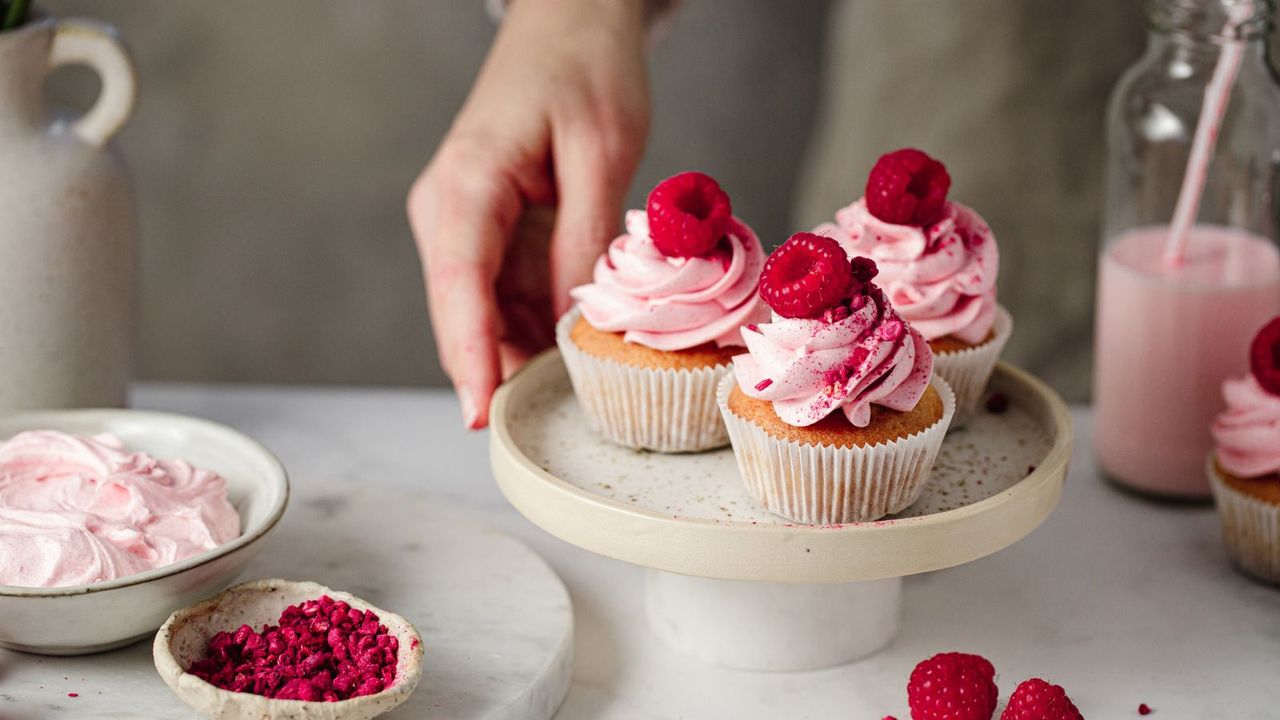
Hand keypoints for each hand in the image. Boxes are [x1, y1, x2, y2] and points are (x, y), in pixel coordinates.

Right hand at [408, 0, 649, 428]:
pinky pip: (503, 296)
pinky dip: (533, 327)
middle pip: (460, 312)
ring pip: (480, 314)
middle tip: (549, 424)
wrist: (570, 23)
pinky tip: (571, 352)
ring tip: (572, 393)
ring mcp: (465, 225)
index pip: (457, 283)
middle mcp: (449, 210)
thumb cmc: (584, 68)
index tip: (480, 412)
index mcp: (466, 182)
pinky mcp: (490, 234)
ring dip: (519, 355)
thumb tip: (571, 319)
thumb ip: (582, 236)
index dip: (469, 354)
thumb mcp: (602, 151)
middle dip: (496, 370)